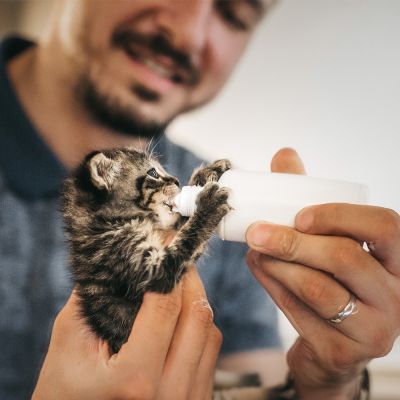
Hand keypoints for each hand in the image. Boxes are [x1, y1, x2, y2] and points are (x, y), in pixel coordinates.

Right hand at [32, 267, 221, 399]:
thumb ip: (94, 297)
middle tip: (176, 260)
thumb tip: (122, 260)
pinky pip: (211, 353)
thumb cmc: (64, 392)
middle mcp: (169, 394)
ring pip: (210, 332)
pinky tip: (182, 317)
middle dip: (188, 278)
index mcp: (135, 379)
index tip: (168, 243)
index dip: (168, 268)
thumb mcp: (69, 343)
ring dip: (196, 301)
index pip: (165, 307)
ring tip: (179, 286)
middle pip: (197, 316)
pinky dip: (200, 327)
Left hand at [246, 148, 399, 398]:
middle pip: (345, 258)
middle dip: (292, 241)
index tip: (300, 215)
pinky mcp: (344, 352)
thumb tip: (284, 154)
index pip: (385, 226)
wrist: (331, 342)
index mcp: (396, 259)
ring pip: (318, 289)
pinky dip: (273, 288)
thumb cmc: (332, 278)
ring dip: (277, 264)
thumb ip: (308, 197)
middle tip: (255, 231)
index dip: (341, 216)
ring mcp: (374, 329)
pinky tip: (259, 269)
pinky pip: (301, 316)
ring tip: (254, 249)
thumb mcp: (328, 239)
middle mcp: (396, 294)